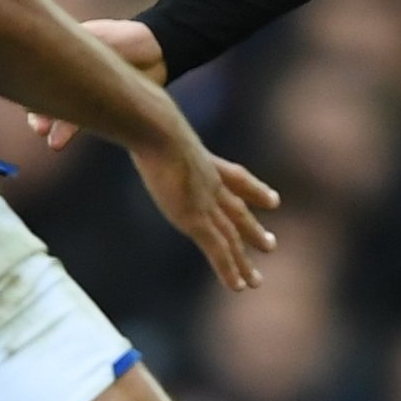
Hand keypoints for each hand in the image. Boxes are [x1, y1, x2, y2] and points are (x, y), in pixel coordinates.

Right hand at [28, 19, 163, 150]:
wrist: (158, 53)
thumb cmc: (125, 39)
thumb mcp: (97, 36)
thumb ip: (73, 45)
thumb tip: (45, 49)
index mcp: (62, 51)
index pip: (36, 69)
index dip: (30, 84)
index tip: (29, 97)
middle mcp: (67, 74)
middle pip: (43, 95)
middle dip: (38, 112)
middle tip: (39, 126)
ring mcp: (80, 93)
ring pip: (60, 113)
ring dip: (54, 127)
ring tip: (53, 141)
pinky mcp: (95, 109)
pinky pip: (77, 121)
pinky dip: (67, 131)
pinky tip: (57, 142)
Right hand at [137, 123, 280, 290]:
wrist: (156, 128)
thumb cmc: (146, 119)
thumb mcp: (150, 121)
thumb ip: (146, 123)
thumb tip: (128, 113)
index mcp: (203, 161)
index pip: (235, 178)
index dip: (255, 190)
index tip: (273, 200)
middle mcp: (210, 184)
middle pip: (237, 212)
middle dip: (252, 230)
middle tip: (270, 245)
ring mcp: (204, 203)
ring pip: (231, 239)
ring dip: (243, 261)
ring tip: (256, 281)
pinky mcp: (195, 219)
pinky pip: (218, 251)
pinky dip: (229, 271)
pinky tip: (239, 288)